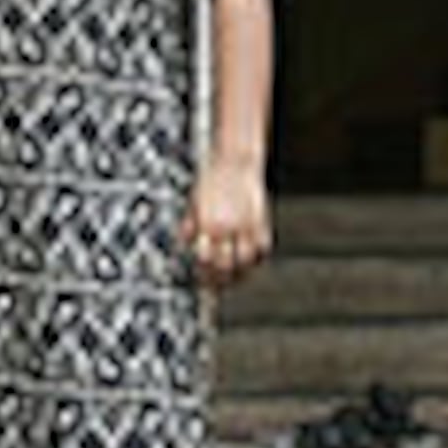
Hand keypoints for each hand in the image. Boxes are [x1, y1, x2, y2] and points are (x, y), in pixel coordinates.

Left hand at [182, 163, 269, 289]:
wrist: (235, 160)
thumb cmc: (211, 179)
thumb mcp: (194, 201)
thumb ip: (190, 225)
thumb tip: (185, 244)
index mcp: (208, 224)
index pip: (205, 261)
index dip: (203, 275)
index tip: (201, 282)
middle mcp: (227, 227)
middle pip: (225, 267)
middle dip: (220, 281)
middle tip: (216, 287)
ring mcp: (246, 225)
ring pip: (246, 261)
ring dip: (240, 273)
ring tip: (234, 279)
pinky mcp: (261, 220)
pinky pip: (262, 248)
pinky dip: (257, 258)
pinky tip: (250, 261)